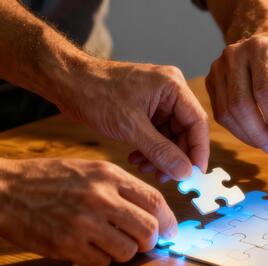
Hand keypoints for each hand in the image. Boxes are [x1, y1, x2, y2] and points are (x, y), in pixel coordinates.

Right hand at [0, 158, 176, 265]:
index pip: (155, 201)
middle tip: (142, 243)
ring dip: (124, 253)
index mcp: (109, 176)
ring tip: (110, 244)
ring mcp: (84, 222)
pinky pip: (102, 263)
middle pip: (148, 229)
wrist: (4, 190)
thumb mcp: (91, 170)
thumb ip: (122, 188)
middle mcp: (101, 198)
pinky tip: (89, 250)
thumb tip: (154, 213)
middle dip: (150, 241)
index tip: (170, 231)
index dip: (168, 221)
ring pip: (127, 250)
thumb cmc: (50, 179)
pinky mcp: (67, 245)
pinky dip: (100, 261)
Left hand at [59, 59, 208, 182]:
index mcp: (173, 87)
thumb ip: (161, 151)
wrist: (66, 82)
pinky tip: (137, 159)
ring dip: (162, 155)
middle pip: (186, 130)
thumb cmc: (96, 94)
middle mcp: (170, 91)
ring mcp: (158, 100)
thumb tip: (184, 172)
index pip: (197, 122)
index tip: (194, 174)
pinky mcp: (146, 108)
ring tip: (145, 169)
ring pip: (171, 135)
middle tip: (166, 178)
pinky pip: (157, 133)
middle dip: (176, 156)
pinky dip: (150, 149)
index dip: (198, 150)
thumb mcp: (131, 127)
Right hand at [206, 34, 267, 151]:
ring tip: (267, 144)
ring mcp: (219, 68)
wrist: (265, 42)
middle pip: (241, 103)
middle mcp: (235, 55)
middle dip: (259, 132)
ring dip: (248, 135)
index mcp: (262, 50)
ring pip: (227, 112)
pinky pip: (221, 114)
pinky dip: (238, 131)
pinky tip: (254, 136)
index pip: (265, 89)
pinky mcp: (211, 82)